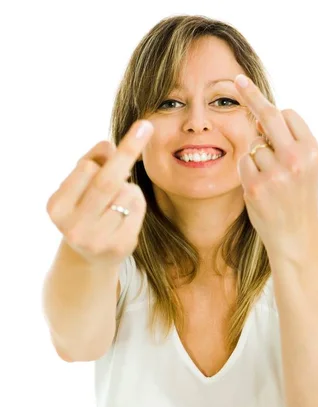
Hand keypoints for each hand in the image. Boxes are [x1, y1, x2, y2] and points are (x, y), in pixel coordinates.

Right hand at [46, 120, 153, 266]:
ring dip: (129, 186)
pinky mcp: (120, 247)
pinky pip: (139, 209)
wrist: (91, 256)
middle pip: (107, 182)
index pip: (87, 169)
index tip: (120, 141)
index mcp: (57, 207)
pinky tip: (126, 212)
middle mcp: (74, 227)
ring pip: (127, 193)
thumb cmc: (85, 209)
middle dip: (129, 151)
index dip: (102, 159)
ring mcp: (98, 240)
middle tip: (147, 126)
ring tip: (117, 200)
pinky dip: (138, 202)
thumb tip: (109, 145)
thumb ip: (92, 160)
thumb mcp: (79, 184)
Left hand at [234, 74, 317, 260]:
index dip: (274, 113)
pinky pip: (243, 162)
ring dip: (256, 156)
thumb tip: (260, 117)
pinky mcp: (254, 187)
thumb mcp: (307, 167)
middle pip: (268, 115)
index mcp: (312, 151)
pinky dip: (247, 170)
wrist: (295, 235)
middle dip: (251, 95)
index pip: (287, 115)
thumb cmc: (299, 198)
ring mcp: (274, 173)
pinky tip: (260, 187)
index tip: (251, 88)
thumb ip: (290, 142)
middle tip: (236, 79)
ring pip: (253, 144)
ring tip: (271, 179)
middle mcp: (295, 159)